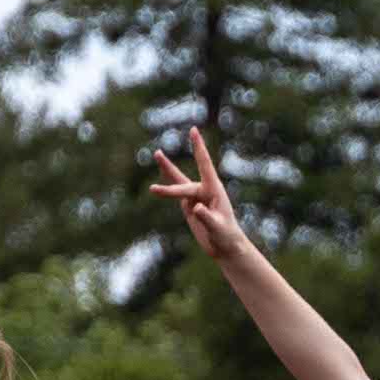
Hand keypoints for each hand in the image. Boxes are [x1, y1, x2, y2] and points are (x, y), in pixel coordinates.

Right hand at [146, 126, 249, 266]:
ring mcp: (196, 197)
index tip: (193, 130)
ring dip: (167, 169)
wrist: (226, 248)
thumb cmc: (226, 237)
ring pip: (178, 182)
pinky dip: (167, 187)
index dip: (198, 147)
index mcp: (214, 190)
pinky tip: (160, 184)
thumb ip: (207, 217)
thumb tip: (195, 206)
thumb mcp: (217, 228)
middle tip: (152, 190)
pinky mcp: (190, 205)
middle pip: (183, 185)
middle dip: (169, 190)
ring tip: (157, 153)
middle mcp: (204, 190)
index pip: (204, 164)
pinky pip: (176, 194)